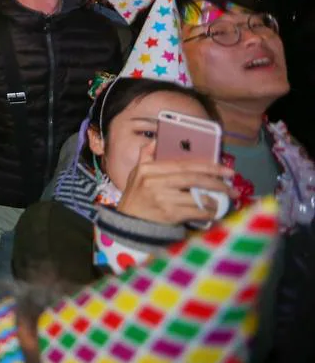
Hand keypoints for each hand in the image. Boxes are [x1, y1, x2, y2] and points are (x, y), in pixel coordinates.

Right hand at [115, 141, 234, 225]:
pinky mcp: (169, 214)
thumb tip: (157, 140)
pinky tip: (213, 213)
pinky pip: (195, 211)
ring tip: (223, 201)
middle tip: (233, 187)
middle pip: (193, 178)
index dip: (207, 166)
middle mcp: (155, 181)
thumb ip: (146, 155)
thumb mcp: (136, 173)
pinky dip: (208, 212)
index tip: (225, 169)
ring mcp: (162, 198)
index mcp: (149, 169)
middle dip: (217, 182)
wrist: (129, 222)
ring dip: (214, 200)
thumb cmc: (136, 196)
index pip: (183, 164)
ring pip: (197, 196)